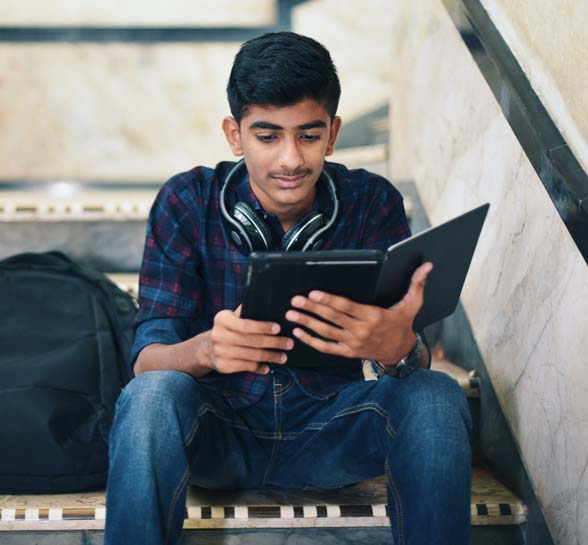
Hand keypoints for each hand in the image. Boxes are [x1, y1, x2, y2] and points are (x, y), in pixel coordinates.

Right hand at [207, 305, 293, 374]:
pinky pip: (247, 367)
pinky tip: (268, 366)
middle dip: (274, 342)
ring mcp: (220, 352)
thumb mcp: (232, 317)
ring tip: (283, 357)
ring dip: (271, 357)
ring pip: (252, 356)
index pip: (245, 324)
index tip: (279, 328)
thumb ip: (245, 311)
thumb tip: (267, 303)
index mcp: (222, 319)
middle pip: (252, 341)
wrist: (207, 348)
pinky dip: (260, 367)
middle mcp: (219, 335)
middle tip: (289, 343)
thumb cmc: (228, 329)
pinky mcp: (224, 366)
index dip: (263, 327)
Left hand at [285, 262, 432, 364]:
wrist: (401, 352)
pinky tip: (298, 332)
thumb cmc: (403, 324)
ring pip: (326, 332)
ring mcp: (352, 343)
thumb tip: (428, 265)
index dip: (329, 301)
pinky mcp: (347, 353)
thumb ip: (417, 284)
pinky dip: (311, 341)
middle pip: (332, 318)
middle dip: (312, 309)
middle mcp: (361, 331)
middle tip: (296, 300)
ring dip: (307, 323)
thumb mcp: (412, 304)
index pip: (347, 307)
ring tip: (292, 313)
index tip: (314, 293)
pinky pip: (326, 347)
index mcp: (373, 316)